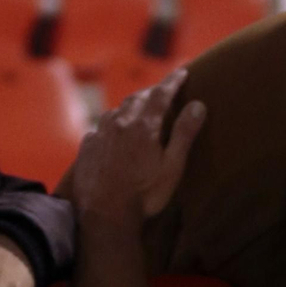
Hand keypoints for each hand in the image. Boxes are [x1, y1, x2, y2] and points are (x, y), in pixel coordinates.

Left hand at [74, 69, 207, 225]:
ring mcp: (100, 134)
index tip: (182, 71)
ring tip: (137, 109)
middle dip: (151, 92)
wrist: (104, 215)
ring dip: (129, 106)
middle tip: (162, 91)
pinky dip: (111, 124)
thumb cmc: (144, 195)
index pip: (161, 94)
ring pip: (116, 110)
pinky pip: (99, 127)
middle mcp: (119, 123)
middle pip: (137, 98)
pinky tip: (111, 131)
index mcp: (144, 126)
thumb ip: (183, 134)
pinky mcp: (87, 148)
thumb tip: (198, 104)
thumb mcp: (172, 167)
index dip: (173, 81)